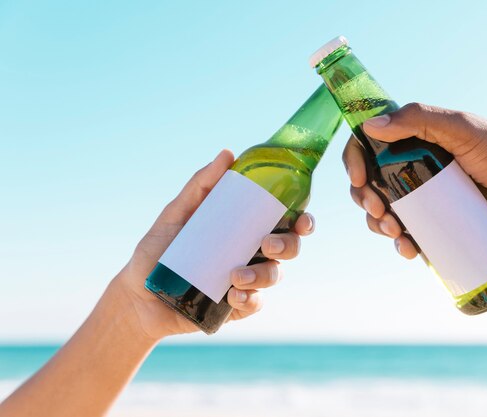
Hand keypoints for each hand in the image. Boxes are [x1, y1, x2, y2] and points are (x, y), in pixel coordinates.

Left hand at [113, 150, 314, 339]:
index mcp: (245, 229)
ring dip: (263, 275)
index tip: (300, 220)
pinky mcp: (237, 307)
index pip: (284, 221)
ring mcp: (247, 281)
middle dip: (288, 246)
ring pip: (275, 276)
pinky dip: (249, 300)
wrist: (138, 298)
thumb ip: (200, 185)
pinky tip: (233, 297)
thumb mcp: (176, 214)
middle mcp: (252, 253)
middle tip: (267, 245)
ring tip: (236, 277)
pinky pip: (256, 304)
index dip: (302, 220)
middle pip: (290, 248)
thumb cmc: (157, 252)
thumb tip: (228, 154)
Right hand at [343, 103, 486, 258]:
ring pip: (383, 211)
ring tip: (395, 232)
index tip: (358, 178)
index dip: (354, 159)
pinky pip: (407, 234)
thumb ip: (421, 119)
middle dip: (364, 198)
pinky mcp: (436, 224)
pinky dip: (400, 244)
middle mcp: (414, 166)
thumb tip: (371, 126)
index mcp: (415, 139)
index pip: (369, 144)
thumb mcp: (465, 130)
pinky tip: (408, 250)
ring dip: (377, 224)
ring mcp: (424, 197)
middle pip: (369, 181)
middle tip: (379, 211)